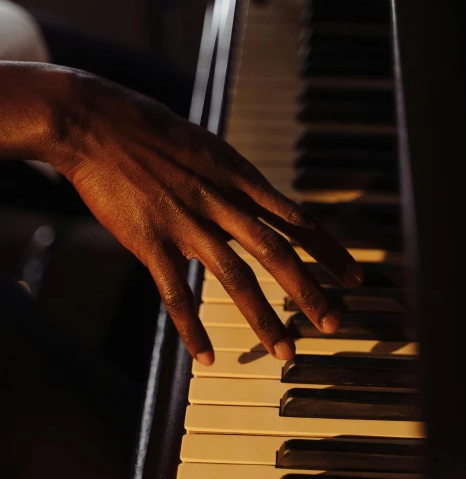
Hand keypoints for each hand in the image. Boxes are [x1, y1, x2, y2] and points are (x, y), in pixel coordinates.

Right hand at [50, 71, 361, 364]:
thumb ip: (232, 181)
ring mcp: (187, 224)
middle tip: (334, 323)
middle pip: (278, 253)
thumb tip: (252, 203)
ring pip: (236, 279)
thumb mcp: (206, 147)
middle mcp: (222, 202)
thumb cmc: (149, 130)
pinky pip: (177, 294)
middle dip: (310, 292)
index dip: (329, 251)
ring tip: (285, 350)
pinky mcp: (151, 242)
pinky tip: (205, 356)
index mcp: (238, 178)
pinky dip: (192, 328)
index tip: (355, 276)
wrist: (96, 123)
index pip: (297, 219)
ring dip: (264, 318)